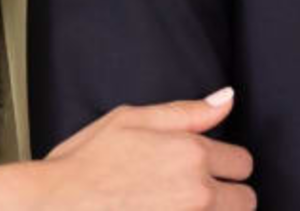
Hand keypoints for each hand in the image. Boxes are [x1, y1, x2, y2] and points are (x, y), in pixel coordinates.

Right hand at [34, 88, 255, 209]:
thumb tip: (226, 99)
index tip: (204, 168)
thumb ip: (187, 111)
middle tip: (191, 193)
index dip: (224, 163)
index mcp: (191, 153)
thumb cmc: (84, 165)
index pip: (243, 162)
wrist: (54, 206)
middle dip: (226, 196)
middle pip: (245, 200)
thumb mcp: (131, 119)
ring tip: (175, 206)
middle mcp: (197, 193)